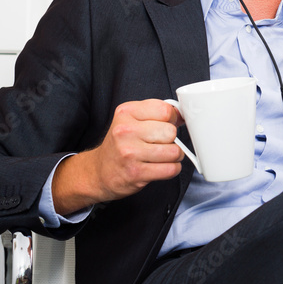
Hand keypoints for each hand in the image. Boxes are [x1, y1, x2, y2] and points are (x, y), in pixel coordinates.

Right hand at [52, 99, 183, 214]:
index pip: (166, 110)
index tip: (166, 125)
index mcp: (126, 112)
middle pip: (171, 131)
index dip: (172, 119)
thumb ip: (157, 113)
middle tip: (161, 143)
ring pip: (174, 152)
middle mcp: (125, 131)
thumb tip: (183, 115)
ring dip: (174, 156)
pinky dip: (172, 169)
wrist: (99, 171)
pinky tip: (161, 167)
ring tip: (162, 156)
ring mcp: (130, 153)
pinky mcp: (136, 173)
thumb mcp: (132, 120)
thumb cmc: (121, 144)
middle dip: (172, 139)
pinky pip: (170, 169)